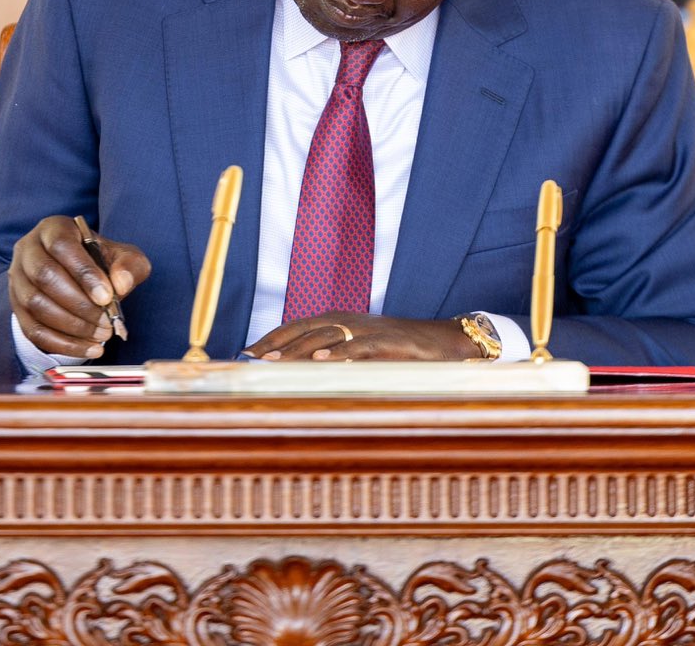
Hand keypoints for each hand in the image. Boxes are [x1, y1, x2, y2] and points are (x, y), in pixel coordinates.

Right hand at [8, 217, 150, 358]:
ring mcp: (18, 279)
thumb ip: (129, 265)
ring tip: (102, 335)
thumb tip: (121, 284)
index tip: (107, 296)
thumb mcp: (123, 256)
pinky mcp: (17, 308)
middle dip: (79, 304)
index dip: (84, 272)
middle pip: (44, 275)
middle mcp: (28, 250)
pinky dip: (62, 344)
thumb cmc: (102, 262)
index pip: (62, 245)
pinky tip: (89, 349)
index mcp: (54, 229)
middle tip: (106, 322)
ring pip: (35, 304)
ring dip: (71, 326)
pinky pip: (33, 330)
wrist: (80, 277)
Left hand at [245, 312, 480, 361]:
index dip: (273, 337)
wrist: (446, 342)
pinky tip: (323, 362)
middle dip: (277, 344)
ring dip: (299, 349)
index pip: (299, 325)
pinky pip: (361, 346)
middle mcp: (352, 320)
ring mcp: (370, 330)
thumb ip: (336, 357)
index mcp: (343, 320)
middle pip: (307, 329)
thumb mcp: (364, 352)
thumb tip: (302, 375)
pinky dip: (341, 353)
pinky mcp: (390, 343)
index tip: (247, 352)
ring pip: (328, 336)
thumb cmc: (402, 351)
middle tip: (252, 361)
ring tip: (274, 362)